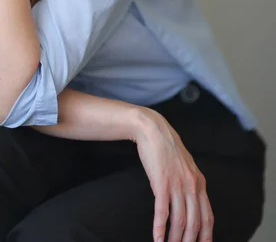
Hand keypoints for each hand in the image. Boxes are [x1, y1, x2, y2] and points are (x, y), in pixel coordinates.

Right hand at [132, 108, 213, 241]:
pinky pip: (162, 210)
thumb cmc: (166, 148)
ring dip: (174, 238)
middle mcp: (191, 185)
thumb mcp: (185, 165)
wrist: (153, 129)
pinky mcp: (161, 182)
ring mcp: (177, 184)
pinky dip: (160, 227)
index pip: (207, 216)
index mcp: (199, 182)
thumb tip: (190, 202)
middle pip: (194, 222)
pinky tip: (157, 237)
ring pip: (179, 219)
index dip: (206, 235)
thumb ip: (190, 183)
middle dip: (189, 241)